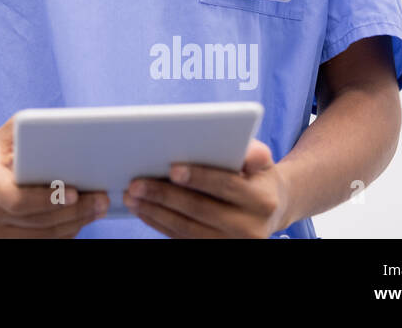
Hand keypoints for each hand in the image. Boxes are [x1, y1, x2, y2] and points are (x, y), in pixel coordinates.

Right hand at [0, 115, 110, 237]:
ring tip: (98, 209)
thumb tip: (70, 135)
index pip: (18, 199)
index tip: (75, 192)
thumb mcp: (11, 131)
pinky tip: (81, 219)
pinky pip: (39, 241)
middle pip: (36, 221)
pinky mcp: (1, 240)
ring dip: (74, 224)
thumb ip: (33, 131)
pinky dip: (63, 232)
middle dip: (73, 212)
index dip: (48, 199)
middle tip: (101, 200)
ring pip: (42, 235)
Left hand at [123, 139, 290, 237]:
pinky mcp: (216, 250)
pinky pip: (183, 238)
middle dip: (165, 196)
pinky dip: (160, 224)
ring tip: (132, 196)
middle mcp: (251, 228)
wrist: (269, 209)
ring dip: (155, 212)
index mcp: (262, 200)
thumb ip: (253, 152)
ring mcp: (232, 244)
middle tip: (137, 183)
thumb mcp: (260, 161)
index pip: (227, 186)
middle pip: (201, 210)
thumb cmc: (256, 175)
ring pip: (187, 229)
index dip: (200, 177)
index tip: (173, 169)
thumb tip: (246, 151)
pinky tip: (143, 210)